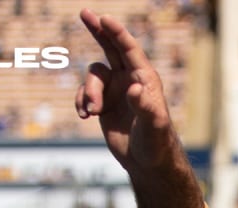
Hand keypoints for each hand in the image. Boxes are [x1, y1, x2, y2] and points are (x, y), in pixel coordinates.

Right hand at [75, 9, 176, 175]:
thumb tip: (134, 88)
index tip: (105, 19)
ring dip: (88, 91)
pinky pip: (85, 93)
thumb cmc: (156, 143)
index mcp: (145, 79)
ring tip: (93, 111)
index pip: (130, 50)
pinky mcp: (104, 104)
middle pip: (111, 47)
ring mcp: (116, 90)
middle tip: (85, 13)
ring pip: (93, 75)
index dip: (117, 33)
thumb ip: (145, 107)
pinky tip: (86, 116)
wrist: (147, 161)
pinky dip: (81, 101)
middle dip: (98, 30)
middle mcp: (130, 80)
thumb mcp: (154, 125)